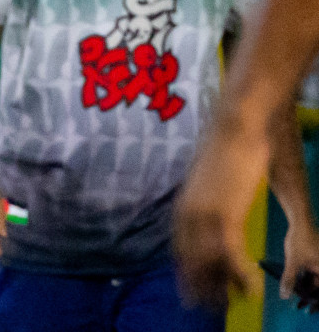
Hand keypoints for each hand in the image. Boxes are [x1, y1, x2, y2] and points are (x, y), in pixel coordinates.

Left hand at [172, 123, 267, 308]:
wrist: (235, 125)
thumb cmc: (226, 147)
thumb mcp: (209, 179)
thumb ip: (205, 198)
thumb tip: (206, 209)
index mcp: (183, 205)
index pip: (179, 247)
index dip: (186, 270)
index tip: (189, 287)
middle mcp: (188, 213)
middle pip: (189, 259)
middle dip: (198, 284)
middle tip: (205, 306)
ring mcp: (205, 214)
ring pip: (209, 261)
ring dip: (222, 285)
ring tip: (234, 300)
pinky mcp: (226, 214)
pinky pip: (230, 254)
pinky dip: (240, 273)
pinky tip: (252, 286)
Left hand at [283, 222, 318, 305]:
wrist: (301, 221)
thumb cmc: (299, 240)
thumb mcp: (293, 262)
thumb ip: (289, 280)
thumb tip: (285, 296)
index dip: (314, 302)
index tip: (306, 309)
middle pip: (318, 286)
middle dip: (309, 295)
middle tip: (299, 304)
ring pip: (315, 280)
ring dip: (306, 287)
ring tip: (294, 293)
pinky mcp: (317, 260)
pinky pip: (314, 273)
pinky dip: (306, 278)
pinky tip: (296, 281)